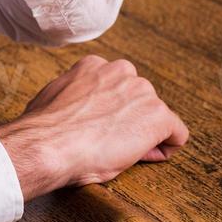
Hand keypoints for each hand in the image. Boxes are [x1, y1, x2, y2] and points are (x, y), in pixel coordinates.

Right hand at [0, 56, 189, 201]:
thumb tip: (72, 108)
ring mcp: (140, 90)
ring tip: (122, 152)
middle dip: (130, 120)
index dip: (112, 111)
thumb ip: (73, 95)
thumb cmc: (44, 130)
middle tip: (112, 143)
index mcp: (93, 65)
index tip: (103, 129)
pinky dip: (167, 147)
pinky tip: (147, 156)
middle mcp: (120, 71)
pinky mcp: (156, 114)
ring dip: (144, 133)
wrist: (48, 145)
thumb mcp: (54, 98)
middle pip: (137, 98)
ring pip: (155, 115)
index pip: (115, 85)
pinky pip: (177, 132)